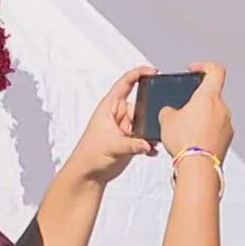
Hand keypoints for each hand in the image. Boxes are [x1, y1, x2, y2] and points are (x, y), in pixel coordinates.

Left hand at [61, 67, 160, 184]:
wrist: (89, 174)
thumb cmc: (90, 154)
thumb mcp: (113, 146)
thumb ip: (134, 144)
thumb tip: (149, 144)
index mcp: (110, 107)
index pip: (125, 83)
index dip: (139, 74)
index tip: (154, 71)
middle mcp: (118, 114)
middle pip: (141, 105)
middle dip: (149, 114)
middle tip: (154, 124)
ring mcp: (125, 127)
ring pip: (145, 122)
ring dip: (149, 131)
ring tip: (148, 142)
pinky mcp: (131, 139)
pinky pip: (146, 136)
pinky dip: (149, 143)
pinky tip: (149, 151)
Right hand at [158, 62, 232, 161]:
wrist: (198, 167)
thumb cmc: (184, 141)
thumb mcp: (166, 119)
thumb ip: (169, 110)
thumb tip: (172, 113)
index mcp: (209, 96)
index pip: (215, 70)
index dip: (204, 66)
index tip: (194, 69)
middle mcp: (222, 108)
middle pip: (212, 95)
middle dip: (197, 101)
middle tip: (183, 110)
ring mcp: (227, 124)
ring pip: (214, 114)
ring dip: (202, 117)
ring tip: (186, 129)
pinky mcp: (227, 139)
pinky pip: (216, 129)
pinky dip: (206, 131)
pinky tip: (193, 140)